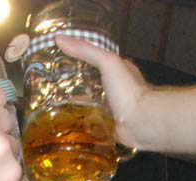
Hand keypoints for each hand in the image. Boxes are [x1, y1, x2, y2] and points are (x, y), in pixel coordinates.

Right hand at [55, 35, 151, 149]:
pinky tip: (69, 123)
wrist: (141, 122)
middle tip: (54, 87)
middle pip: (92, 85)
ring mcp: (113, 109)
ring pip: (91, 105)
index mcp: (119, 71)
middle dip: (75, 85)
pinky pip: (93, 123)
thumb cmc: (128, 90)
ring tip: (56, 106)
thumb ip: (86, 51)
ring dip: (77, 105)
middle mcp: (117, 90)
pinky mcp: (109, 125)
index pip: (97, 62)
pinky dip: (82, 123)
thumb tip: (60, 38)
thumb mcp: (107, 62)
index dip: (80, 61)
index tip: (60, 63)